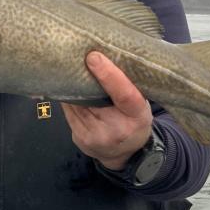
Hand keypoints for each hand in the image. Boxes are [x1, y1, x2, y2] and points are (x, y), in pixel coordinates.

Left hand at [61, 51, 152, 169]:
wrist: (126, 154)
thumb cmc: (134, 119)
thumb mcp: (141, 104)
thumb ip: (127, 86)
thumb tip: (104, 56)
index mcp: (137, 116)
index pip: (124, 94)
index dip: (108, 74)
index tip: (94, 56)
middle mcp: (116, 129)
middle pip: (94, 97)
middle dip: (84, 76)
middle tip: (76, 54)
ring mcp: (96, 137)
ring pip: (77, 104)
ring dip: (73, 86)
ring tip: (70, 68)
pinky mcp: (80, 139)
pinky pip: (69, 112)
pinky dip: (69, 99)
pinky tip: (68, 88)